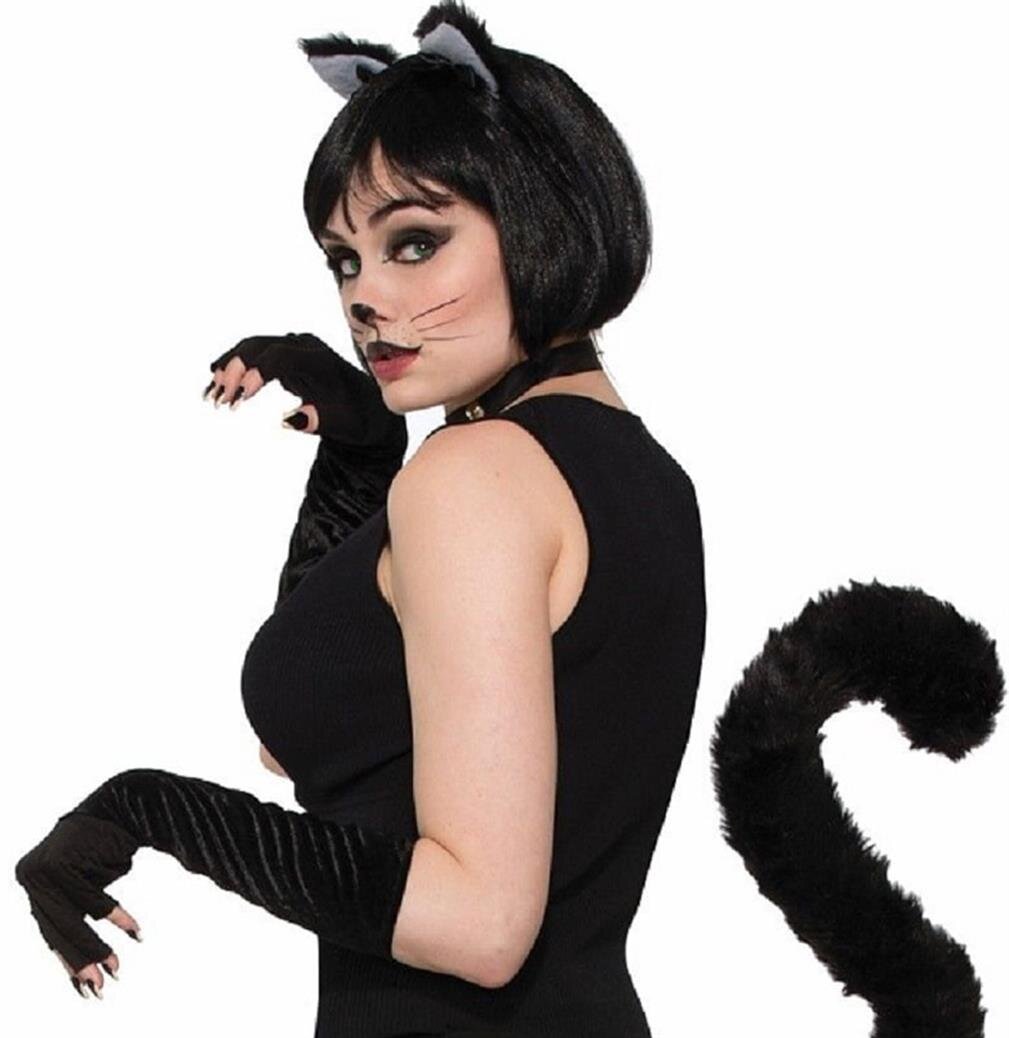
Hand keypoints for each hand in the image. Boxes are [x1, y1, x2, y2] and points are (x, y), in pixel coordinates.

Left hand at [15, 811, 142, 998]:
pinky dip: (116, 916)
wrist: (125, 801)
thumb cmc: (109, 843)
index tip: (86, 987)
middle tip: (99, 989)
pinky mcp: (62, 864)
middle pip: (58, 930)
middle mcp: (31, 876)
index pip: (51, 931)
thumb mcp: (86, 881)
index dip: (70, 960)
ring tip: (117, 969)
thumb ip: (76, 910)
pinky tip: (137, 933)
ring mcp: (43, 870)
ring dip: (97, 948)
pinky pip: (93, 899)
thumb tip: (76, 957)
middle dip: (80, 963)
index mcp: (32, 881)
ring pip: (72, 920)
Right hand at [202, 331, 405, 454]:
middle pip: (259, 347)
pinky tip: (215, 384)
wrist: (366, 408)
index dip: (255, 374)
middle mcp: (305, 347)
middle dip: (234, 371)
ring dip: (229, 369)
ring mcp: (294, 348)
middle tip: (219, 401)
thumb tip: (288, 420)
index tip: (239, 400)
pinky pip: (254, 355)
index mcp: (319, 359)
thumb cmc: (356, 417)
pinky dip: (234, 368)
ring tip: (211, 396)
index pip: (279, 356)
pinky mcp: (286, 355)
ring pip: (252, 348)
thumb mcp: (342, 425)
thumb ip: (318, 421)